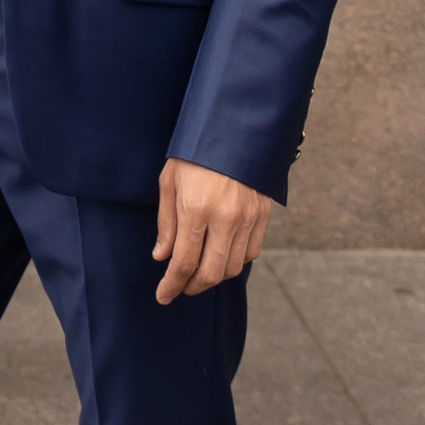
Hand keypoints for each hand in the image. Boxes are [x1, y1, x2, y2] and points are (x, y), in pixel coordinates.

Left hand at [153, 159, 271, 303]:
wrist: (234, 128)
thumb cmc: (194, 153)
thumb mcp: (169, 181)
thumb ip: (166, 223)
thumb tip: (162, 256)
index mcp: (196, 209)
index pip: (184, 262)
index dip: (172, 285)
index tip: (163, 296)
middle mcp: (225, 218)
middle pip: (211, 273)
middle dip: (193, 287)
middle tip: (181, 288)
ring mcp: (248, 218)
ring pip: (233, 267)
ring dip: (214, 277)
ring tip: (199, 273)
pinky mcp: (263, 214)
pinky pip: (251, 252)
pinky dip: (236, 262)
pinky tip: (221, 256)